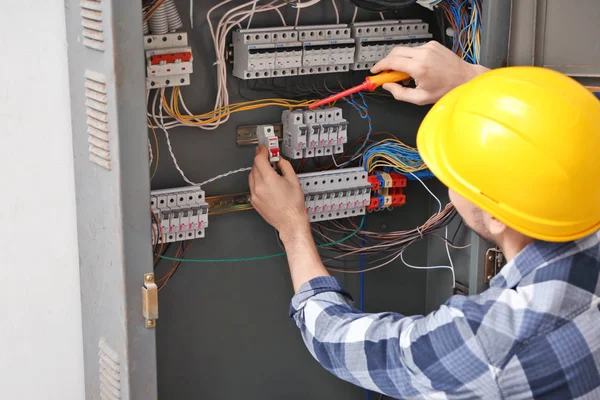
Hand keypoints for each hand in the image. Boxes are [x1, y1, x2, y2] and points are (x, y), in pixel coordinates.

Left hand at [249, 146, 309, 242]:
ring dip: (258, 170)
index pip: (259, 159)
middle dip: (260, 160)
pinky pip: (252, 186)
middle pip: (254, 166)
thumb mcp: (293, 180)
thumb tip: (279, 160)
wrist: (290, 222)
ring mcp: (254, 195)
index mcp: (268, 179)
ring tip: (268, 171)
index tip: (264, 148)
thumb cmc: (293, 205)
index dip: (261, 151)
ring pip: (252, 176)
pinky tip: (266, 183)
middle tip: (268, 157)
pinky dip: (257, 181)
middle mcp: (258, 187)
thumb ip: (284, 166)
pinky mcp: (254, 201)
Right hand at [371, 41, 488, 104]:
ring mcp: (428, 47)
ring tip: (406, 74)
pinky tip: (417, 68)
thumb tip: (387, 87)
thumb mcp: (420, 98)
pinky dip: (411, 58)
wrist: (464, 78)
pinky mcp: (432, 44)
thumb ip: (400, 93)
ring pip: (404, 50)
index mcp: (419, 67)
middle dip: (387, 62)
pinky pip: (415, 49)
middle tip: (387, 74)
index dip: (379, 66)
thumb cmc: (446, 89)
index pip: (391, 61)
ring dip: (400, 61)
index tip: (374, 71)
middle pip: (395, 52)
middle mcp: (423, 54)